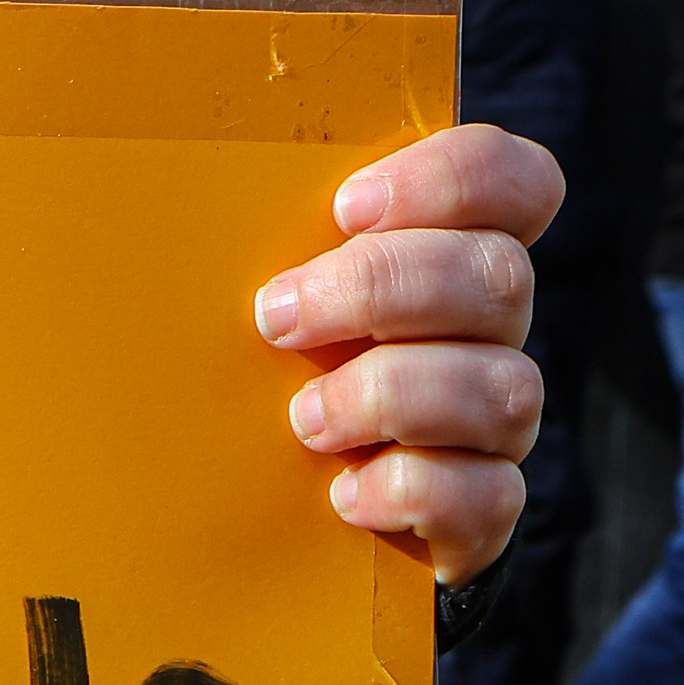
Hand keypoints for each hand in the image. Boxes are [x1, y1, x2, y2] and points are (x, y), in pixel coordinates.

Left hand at [258, 126, 556, 585]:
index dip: (453, 179)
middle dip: (379, 288)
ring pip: (501, 387)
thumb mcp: (257, 291)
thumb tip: (167, 172)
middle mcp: (488, 331)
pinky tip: (341, 494)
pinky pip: (487, 493)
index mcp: (448, 253)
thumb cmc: (258, 367)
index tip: (346, 207)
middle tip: (277, 317)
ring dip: (389, 394)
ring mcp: (494, 421)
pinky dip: (409, 489)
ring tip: (302, 419)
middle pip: (498, 276)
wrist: (267, 512)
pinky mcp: (483, 506)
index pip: (516, 182)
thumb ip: (260, 238)